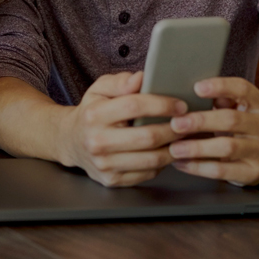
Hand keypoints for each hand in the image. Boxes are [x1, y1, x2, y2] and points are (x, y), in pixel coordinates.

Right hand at [61, 71, 187, 187]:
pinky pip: (147, 174)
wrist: (71, 141)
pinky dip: (162, 163)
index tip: (180, 105)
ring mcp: (104, 165)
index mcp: (94, 115)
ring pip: (151, 159)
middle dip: (174, 129)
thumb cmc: (91, 112)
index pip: (135, 106)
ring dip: (173, 148)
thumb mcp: (99, 89)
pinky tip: (167, 151)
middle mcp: (97, 141)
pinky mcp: (112, 180)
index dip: (162, 104)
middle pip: (147, 137)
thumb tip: (141, 78)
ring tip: (182, 137)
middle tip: (188, 122)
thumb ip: (120, 82)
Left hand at [168, 77, 258, 185]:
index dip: (220, 86)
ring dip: (197, 147)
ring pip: (227, 147)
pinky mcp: (253, 172)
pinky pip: (223, 170)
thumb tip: (193, 93)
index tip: (196, 88)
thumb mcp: (234, 107)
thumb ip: (218, 99)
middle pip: (231, 119)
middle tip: (176, 123)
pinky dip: (198, 167)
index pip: (242, 89)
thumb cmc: (238, 126)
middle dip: (201, 121)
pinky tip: (181, 163)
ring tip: (174, 148)